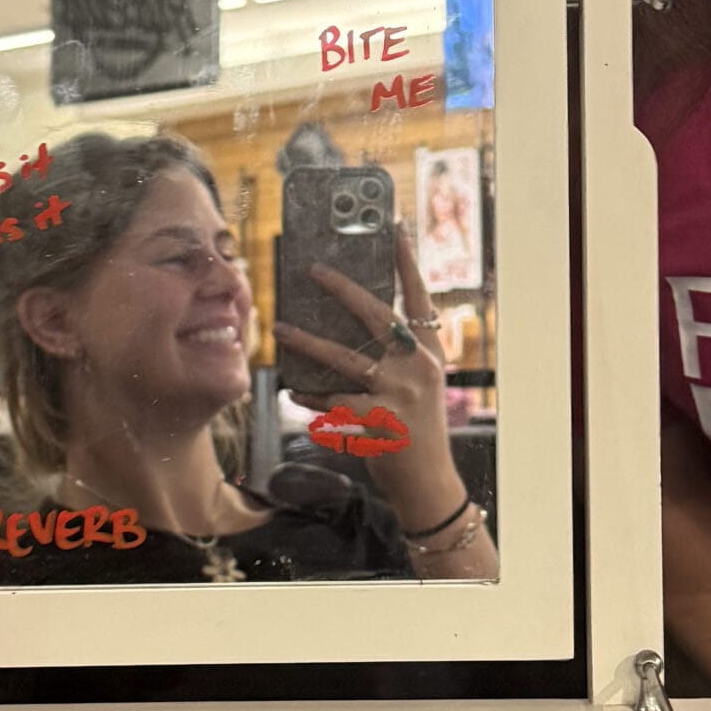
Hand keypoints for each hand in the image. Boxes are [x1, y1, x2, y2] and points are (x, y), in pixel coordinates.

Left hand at [272, 224, 463, 523]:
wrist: (429, 484)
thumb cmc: (418, 430)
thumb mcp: (421, 385)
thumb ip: (399, 355)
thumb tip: (359, 322)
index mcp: (431, 352)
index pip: (420, 298)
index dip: (408, 262)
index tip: (395, 227)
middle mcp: (418, 367)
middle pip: (376, 316)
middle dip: (343, 289)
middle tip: (314, 270)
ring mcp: (399, 394)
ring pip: (344, 359)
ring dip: (308, 343)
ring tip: (280, 329)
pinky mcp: (379, 422)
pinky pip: (333, 402)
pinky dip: (311, 396)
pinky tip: (293, 390)